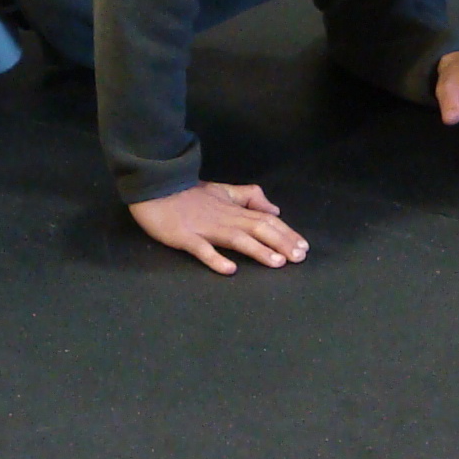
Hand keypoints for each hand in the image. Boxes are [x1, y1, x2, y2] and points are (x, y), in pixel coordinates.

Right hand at [128, 182, 307, 274]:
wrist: (155, 188)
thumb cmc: (187, 193)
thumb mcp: (222, 190)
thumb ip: (248, 197)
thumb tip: (275, 209)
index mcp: (233, 208)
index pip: (265, 219)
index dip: (286, 233)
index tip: (303, 246)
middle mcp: (224, 218)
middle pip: (258, 229)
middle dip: (281, 243)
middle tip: (299, 258)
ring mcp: (204, 228)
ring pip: (237, 239)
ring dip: (259, 250)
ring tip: (277, 262)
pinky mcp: (185, 237)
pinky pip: (202, 249)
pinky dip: (216, 259)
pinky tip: (230, 269)